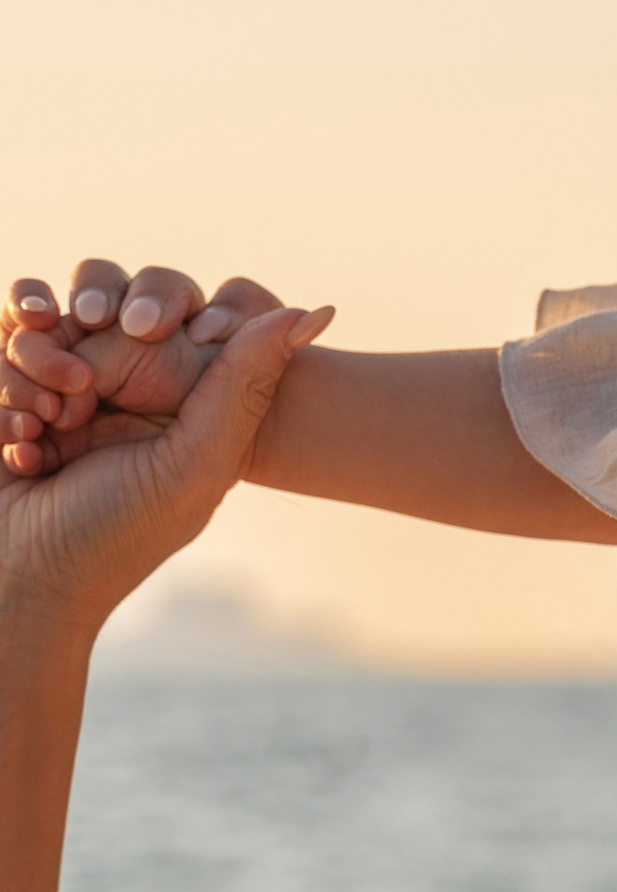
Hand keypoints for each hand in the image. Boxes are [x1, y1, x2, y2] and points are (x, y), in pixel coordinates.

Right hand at [0, 302, 330, 638]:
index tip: (138, 330)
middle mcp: (117, 388)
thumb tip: (311, 310)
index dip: (146, 309)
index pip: (161, 304)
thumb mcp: (194, 465)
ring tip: (42, 429)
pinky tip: (21, 454)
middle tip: (74, 400)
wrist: (24, 588)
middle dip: (69, 349)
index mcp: (174, 396)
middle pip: (90, 304)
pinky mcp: (9, 403)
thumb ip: (244, 387)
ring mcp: (59, 394)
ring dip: (30, 370)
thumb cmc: (116, 538)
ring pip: (35, 327)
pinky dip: (4, 398)